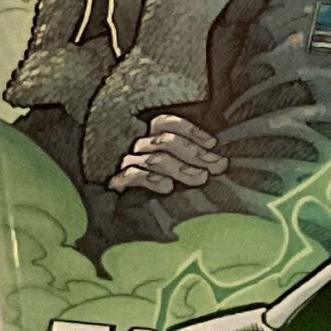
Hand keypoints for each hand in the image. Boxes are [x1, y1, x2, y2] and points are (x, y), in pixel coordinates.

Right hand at [108, 110, 230, 197]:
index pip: (166, 123)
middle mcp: (138, 145)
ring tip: (201, 177)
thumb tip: (218, 160)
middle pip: (166, 141)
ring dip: (180, 168)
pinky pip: (131, 175)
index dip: (190, 130)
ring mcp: (126, 162)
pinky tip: (167, 187)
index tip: (212, 143)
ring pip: (154, 159)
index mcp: (150, 135)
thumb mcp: (172, 164)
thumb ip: (189, 157)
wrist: (112, 207)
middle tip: (217, 165)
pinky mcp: (116, 181)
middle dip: (195, 153)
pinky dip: (150, 179)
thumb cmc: (153, 182)